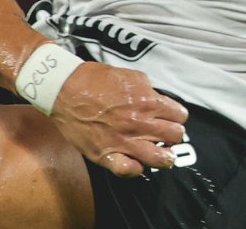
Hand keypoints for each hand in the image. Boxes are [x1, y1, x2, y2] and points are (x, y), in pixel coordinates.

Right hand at [49, 61, 188, 176]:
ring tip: (162, 154)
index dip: (177, 116)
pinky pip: (129, 170)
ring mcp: (124, 141)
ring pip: (160, 158)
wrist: (65, 89)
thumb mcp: (130, 75)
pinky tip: (137, 163)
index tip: (172, 118)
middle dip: (174, 134)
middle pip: (175, 136)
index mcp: (147, 101)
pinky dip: (136, 169)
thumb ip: (149, 89)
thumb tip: (159, 101)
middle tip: (166, 134)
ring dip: (165, 156)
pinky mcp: (106, 154)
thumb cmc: (96, 80)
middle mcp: (139, 123)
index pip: (179, 115)